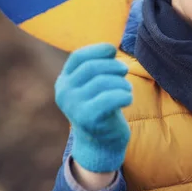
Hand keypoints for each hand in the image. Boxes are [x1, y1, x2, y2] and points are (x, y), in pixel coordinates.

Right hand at [55, 43, 132, 172]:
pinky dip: (124, 95)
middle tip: (124, 71)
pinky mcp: (88, 118)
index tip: (113, 50)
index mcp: (64, 82)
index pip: (77, 57)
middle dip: (114, 66)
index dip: (97, 49)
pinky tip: (128, 99)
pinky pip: (110, 98)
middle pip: (92, 67)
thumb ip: (98, 67)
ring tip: (126, 89)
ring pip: (103, 82)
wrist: (100, 143)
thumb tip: (111, 47)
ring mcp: (74, 106)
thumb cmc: (101, 108)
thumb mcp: (93, 86)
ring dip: (121, 82)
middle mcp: (65, 93)